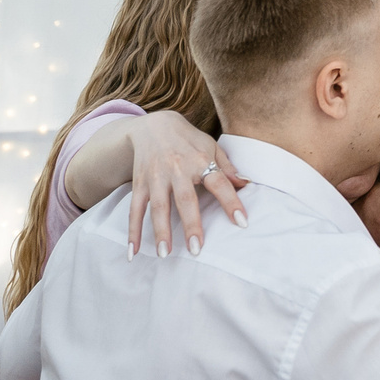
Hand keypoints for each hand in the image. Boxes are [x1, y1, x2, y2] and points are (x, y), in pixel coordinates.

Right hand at [123, 111, 248, 257]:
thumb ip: (227, 167)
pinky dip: (132, 231)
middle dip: (190, 224)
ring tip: (164, 254)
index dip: (231, 202)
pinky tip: (133, 251)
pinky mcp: (139, 183)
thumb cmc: (189, 140)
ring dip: (160, 231)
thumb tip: (247, 184)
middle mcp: (177, 169)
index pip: (220, 182)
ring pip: (158, 207)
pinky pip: (135, 209)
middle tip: (196, 249)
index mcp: (200, 160)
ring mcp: (156, 177)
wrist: (154, 125)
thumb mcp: (212, 147)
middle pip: (185, 199)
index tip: (242, 222)